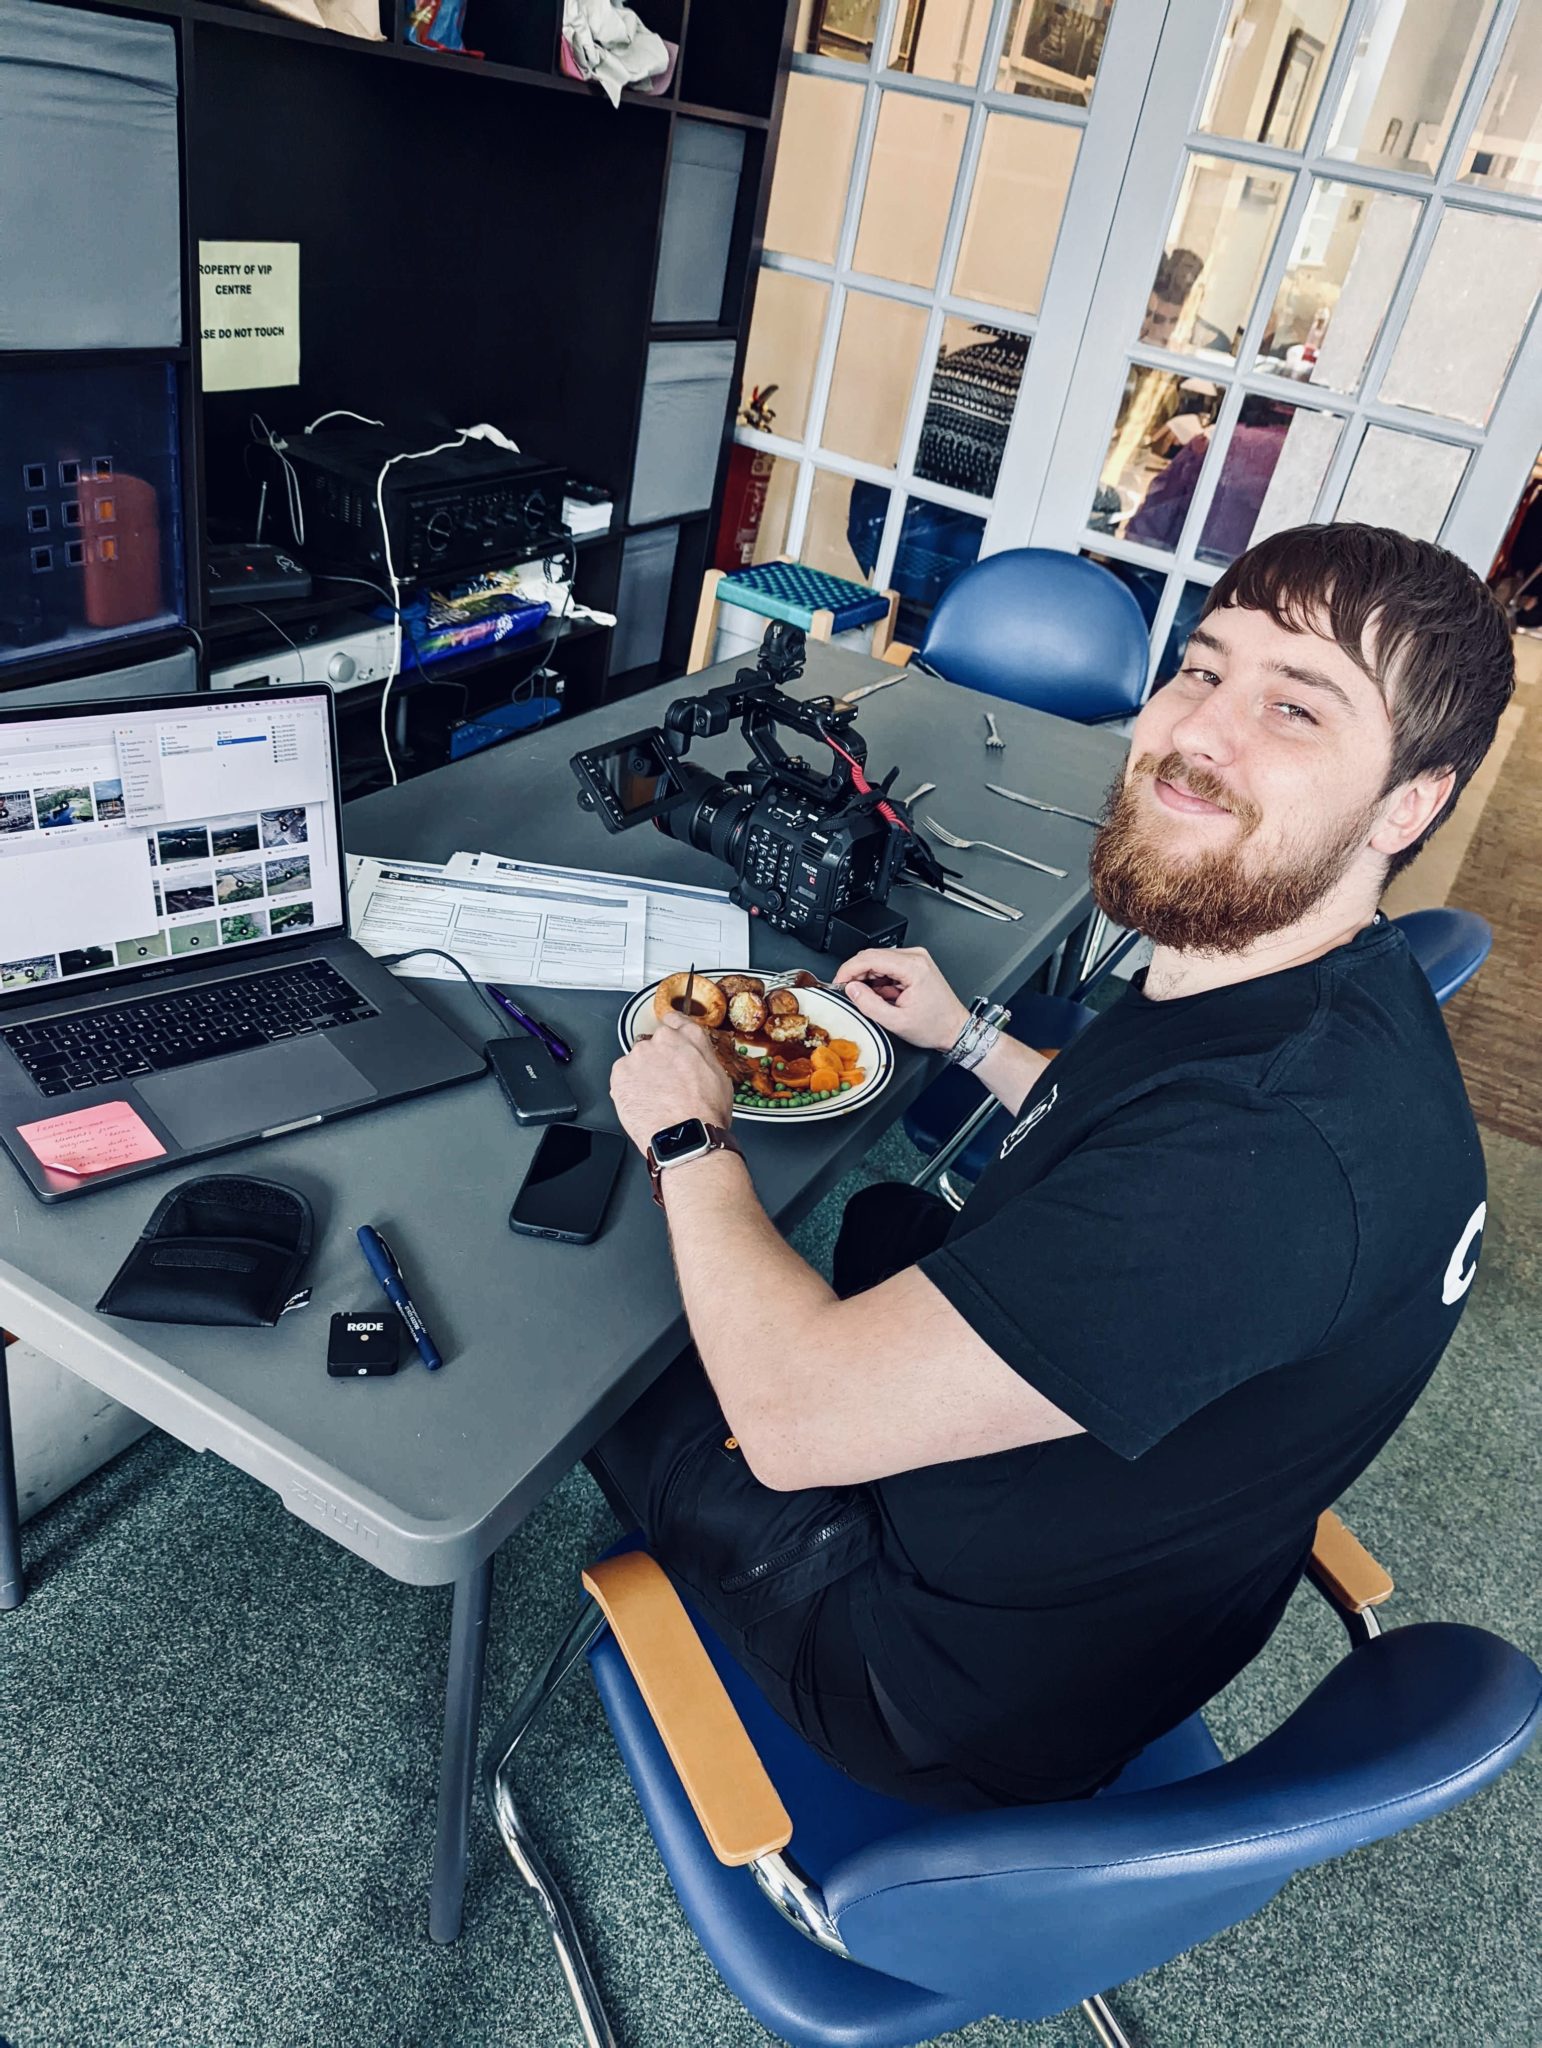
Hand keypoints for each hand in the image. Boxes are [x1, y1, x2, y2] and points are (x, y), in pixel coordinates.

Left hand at [610, 1010, 733, 1154]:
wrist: (684, 1136)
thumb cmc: (705, 1114)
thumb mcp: (720, 1079)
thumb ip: (702, 1059)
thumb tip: (697, 1061)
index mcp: (691, 1038)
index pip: (675, 1021)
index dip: (671, 1030)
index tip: (667, 1038)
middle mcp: (664, 1040)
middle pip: (654, 1044)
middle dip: (657, 1061)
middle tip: (665, 1085)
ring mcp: (640, 1055)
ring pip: (637, 1061)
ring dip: (642, 1075)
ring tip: (654, 1100)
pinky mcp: (620, 1072)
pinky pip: (621, 1076)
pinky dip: (627, 1087)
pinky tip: (642, 1103)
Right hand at [833, 946, 969, 1052]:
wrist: (955, 1029)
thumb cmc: (935, 1026)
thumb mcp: (896, 1022)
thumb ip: (869, 1004)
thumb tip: (851, 989)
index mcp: (913, 967)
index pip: (870, 958)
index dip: (848, 970)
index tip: (838, 982)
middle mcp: (916, 957)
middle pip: (872, 956)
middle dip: (856, 974)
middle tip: (849, 992)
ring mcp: (916, 959)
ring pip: (878, 960)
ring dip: (868, 978)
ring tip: (874, 999)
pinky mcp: (915, 964)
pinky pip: (888, 965)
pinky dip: (879, 980)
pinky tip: (884, 995)